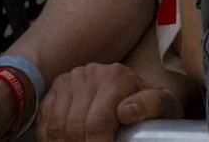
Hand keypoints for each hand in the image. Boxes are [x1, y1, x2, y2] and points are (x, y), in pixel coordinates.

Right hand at [38, 62, 183, 141]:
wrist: (136, 90)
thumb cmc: (150, 105)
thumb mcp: (164, 104)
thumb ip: (152, 105)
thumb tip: (126, 111)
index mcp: (116, 77)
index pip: (96, 124)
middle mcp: (89, 73)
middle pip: (75, 128)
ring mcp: (70, 79)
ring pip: (56, 126)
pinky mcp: (56, 88)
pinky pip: (44, 120)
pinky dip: (50, 138)